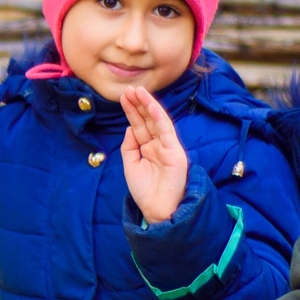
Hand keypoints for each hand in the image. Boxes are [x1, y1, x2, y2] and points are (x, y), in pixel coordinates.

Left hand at [120, 86, 190, 224]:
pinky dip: (158, 116)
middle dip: (138, 104)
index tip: (123, 98)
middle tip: (128, 89)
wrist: (157, 210)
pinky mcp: (175, 151)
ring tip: (137, 91)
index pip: (139, 126)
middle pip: (147, 121)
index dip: (132, 112)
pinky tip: (150, 104)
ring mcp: (168, 147)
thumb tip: (130, 127)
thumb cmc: (145, 191)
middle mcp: (159, 146)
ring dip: (147, 105)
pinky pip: (166, 129)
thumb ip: (130, 146)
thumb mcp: (131, 165)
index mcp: (149, 149)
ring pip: (157, 121)